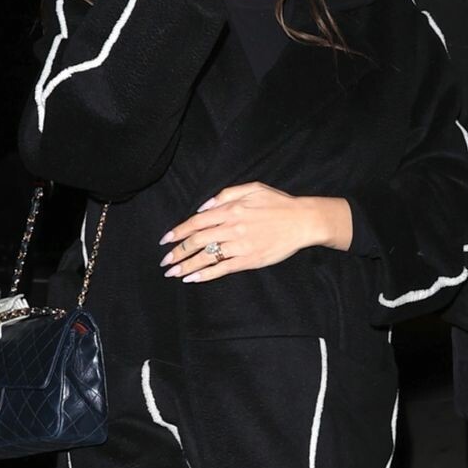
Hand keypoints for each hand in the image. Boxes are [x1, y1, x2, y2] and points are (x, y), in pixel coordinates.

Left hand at [159, 185, 352, 281]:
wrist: (302, 221)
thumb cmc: (279, 203)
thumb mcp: (253, 188)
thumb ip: (225, 195)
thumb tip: (204, 207)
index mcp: (231, 209)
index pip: (196, 222)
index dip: (178, 232)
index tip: (165, 240)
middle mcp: (232, 228)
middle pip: (197, 241)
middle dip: (177, 252)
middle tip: (165, 261)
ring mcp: (240, 245)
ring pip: (206, 257)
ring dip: (187, 266)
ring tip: (173, 273)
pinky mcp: (249, 260)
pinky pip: (222, 268)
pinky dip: (206, 274)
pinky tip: (193, 279)